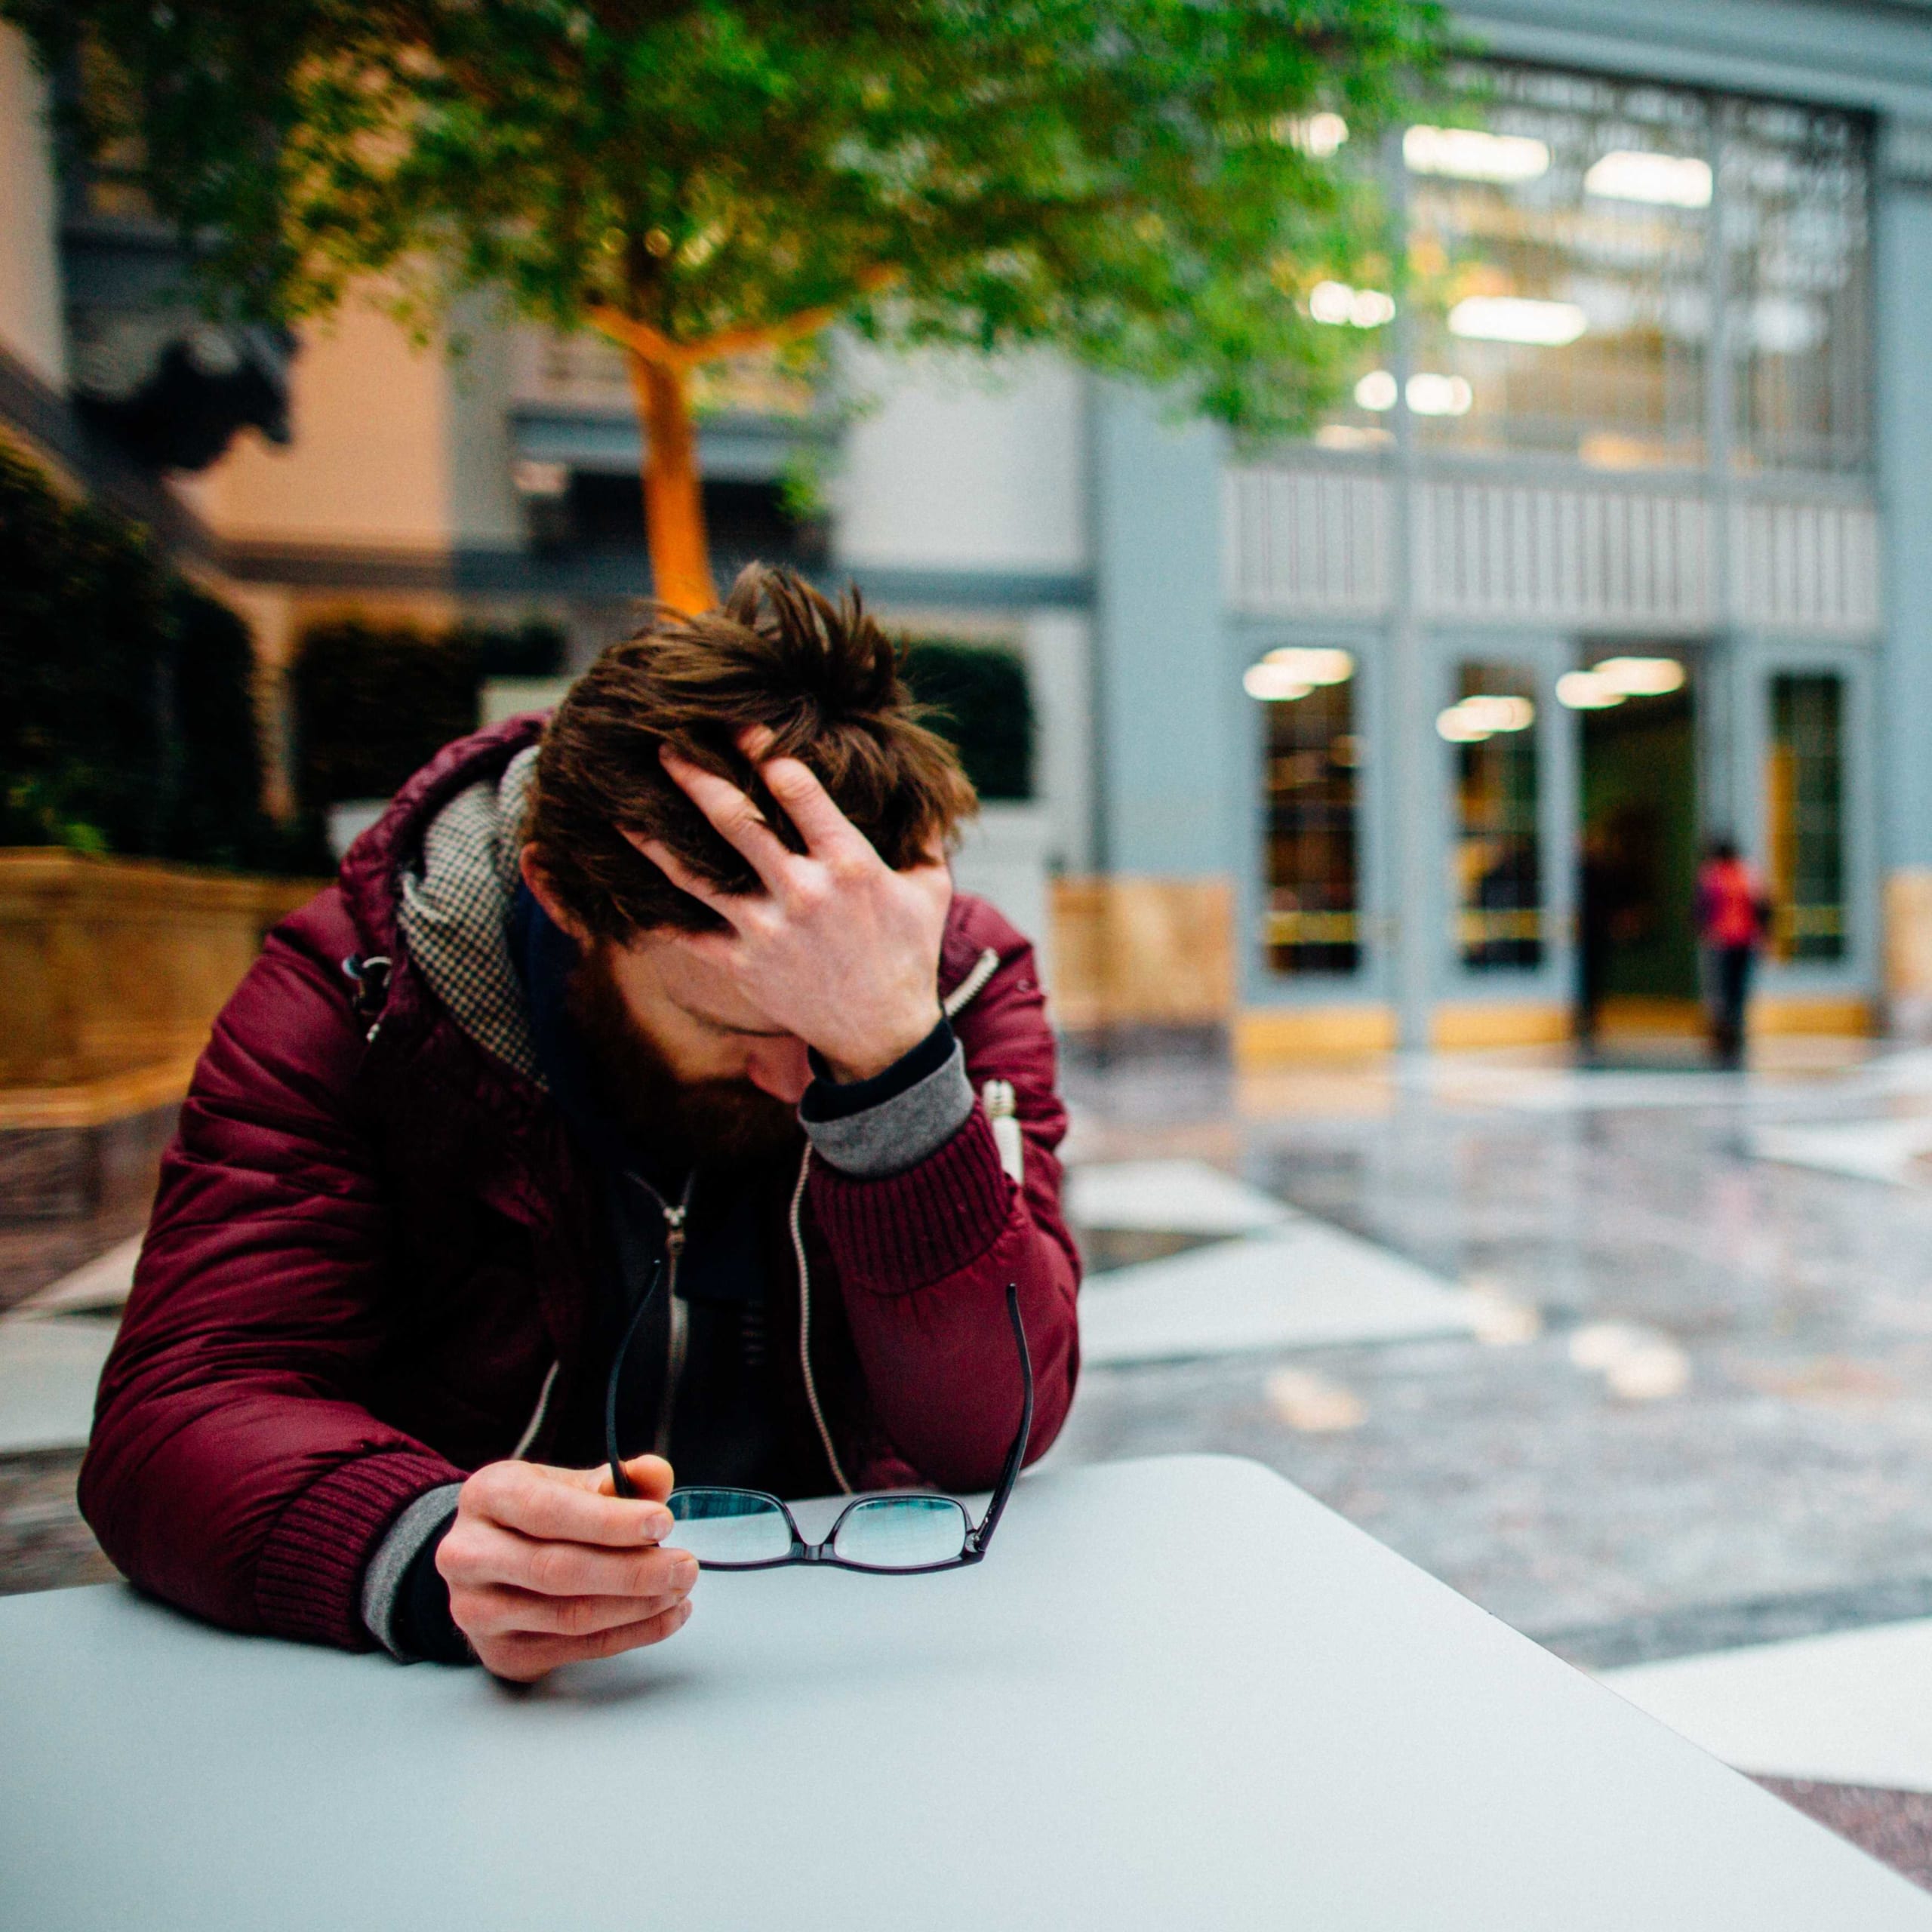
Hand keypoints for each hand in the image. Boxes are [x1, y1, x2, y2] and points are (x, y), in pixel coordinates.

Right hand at [437, 1454, 695, 1682]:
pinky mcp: (499, 1653)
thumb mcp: (569, 1483)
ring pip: (567, 1615)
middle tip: (685, 1566)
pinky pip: (575, 1649)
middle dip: (632, 1570)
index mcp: (487, 1496)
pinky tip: (666, 1616)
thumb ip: (618, 1479)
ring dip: (636, 1606)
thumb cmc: (536, 1515)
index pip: (547, 1510)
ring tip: (679, 1590)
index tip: (663, 1522)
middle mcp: (468, 1554)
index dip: (609, 1520)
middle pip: (557, 1569)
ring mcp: (477, 1611)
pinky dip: (631, 1634)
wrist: (485, 1562)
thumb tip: (656, 1474)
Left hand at [641, 729, 950, 1081]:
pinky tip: (621, 888)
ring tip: (621, 809)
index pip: (798, 790)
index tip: (737, 724)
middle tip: (667, 744)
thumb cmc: (909, 954)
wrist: (884, 1035)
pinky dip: (654, 912)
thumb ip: (924, 837)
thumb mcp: (931, 890)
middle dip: (696, 777)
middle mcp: (803, 892)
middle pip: (736, 820)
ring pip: (696, 875)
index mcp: (850, 864)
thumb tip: (924, 789)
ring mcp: (767, 931)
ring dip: (655, 839)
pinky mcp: (743, 966)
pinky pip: (687, 934)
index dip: (763, 750)